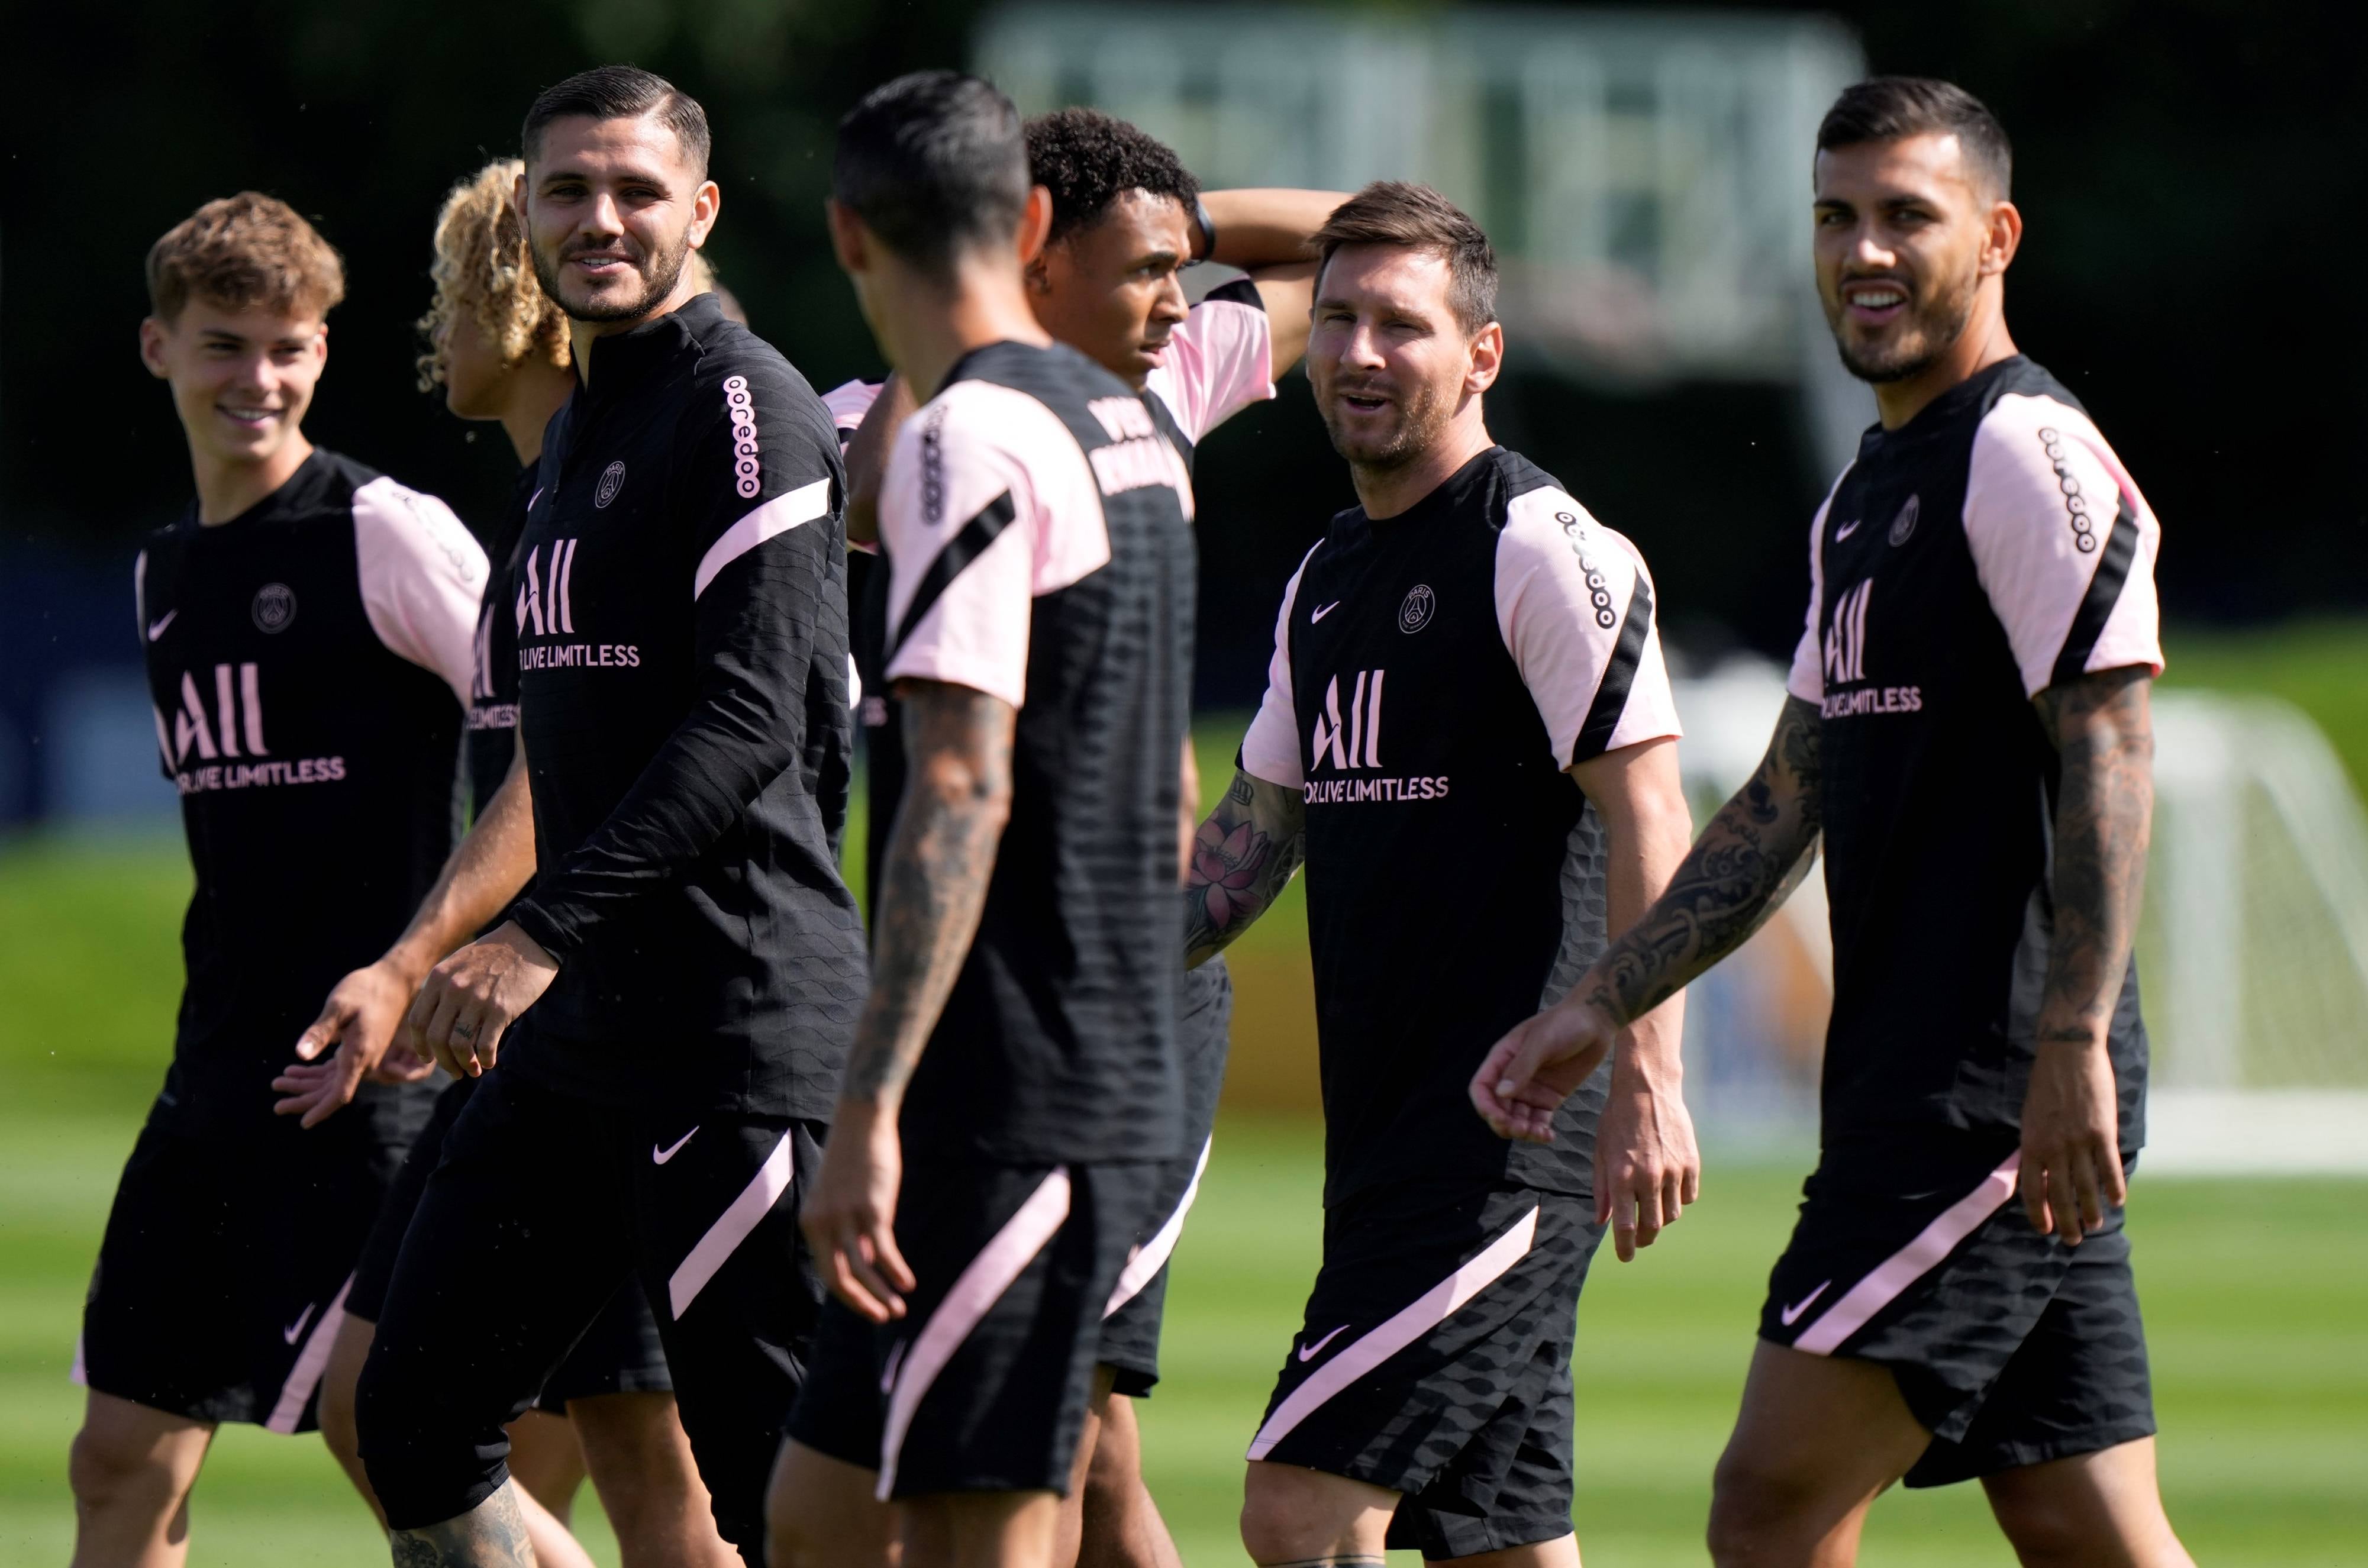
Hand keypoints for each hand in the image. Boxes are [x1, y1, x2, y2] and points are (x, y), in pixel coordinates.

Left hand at [273, 960, 427, 1127]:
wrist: (394, 980)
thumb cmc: (366, 989)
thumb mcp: (339, 1006)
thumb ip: (320, 1032)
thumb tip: (300, 1055)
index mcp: (359, 1055)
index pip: (340, 1094)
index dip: (321, 1110)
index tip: (303, 1123)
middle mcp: (363, 1061)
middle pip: (332, 1091)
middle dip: (304, 1100)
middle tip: (277, 1106)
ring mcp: (362, 1056)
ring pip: (332, 1080)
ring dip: (306, 1085)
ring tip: (278, 1084)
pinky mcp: (359, 1048)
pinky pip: (335, 1068)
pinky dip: (315, 1072)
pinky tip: (295, 1071)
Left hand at [405, 922, 556, 1078]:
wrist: (530, 939)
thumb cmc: (495, 954)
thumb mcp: (459, 963)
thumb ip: (444, 988)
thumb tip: (436, 1023)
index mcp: (438, 978)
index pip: (418, 1022)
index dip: (421, 1046)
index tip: (428, 1057)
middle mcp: (453, 989)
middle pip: (436, 1039)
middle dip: (444, 1062)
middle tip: (454, 1071)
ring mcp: (477, 999)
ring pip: (459, 1046)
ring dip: (465, 1065)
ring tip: (474, 1070)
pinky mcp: (501, 1008)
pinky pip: (485, 1045)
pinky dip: (486, 1059)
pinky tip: (491, 1061)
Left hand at [801, 1100, 916, 1322]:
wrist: (861, 1119)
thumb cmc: (854, 1158)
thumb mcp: (841, 1197)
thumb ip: (848, 1230)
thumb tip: (867, 1263)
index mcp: (811, 1222)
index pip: (826, 1273)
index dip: (848, 1296)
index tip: (867, 1308)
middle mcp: (823, 1223)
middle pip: (838, 1279)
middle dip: (862, 1304)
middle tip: (882, 1319)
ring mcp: (846, 1217)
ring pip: (861, 1270)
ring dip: (880, 1295)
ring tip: (898, 1311)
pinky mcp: (871, 1208)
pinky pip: (882, 1250)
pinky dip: (895, 1272)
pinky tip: (908, 1283)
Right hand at [1470, 996, 1618, 1143]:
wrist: (1595, 1022)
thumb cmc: (1565, 1023)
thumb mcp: (1541, 1041)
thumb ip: (1522, 1067)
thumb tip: (1501, 1093)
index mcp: (1502, 1059)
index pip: (1482, 1087)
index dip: (1484, 1105)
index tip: (1498, 1118)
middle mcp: (1512, 1077)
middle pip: (1497, 1108)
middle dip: (1504, 1123)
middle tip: (1521, 1129)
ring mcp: (1531, 1089)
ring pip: (1516, 1118)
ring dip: (1522, 1131)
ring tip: (1538, 1133)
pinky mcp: (1549, 1098)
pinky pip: (1538, 1120)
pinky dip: (1539, 1132)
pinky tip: (1548, 1136)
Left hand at [1592, 1045, 1701, 1261]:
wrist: (1647, 1089)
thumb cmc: (1616, 1120)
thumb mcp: (1600, 1152)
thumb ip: (1601, 1189)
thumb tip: (1601, 1222)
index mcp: (1621, 1177)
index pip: (1625, 1227)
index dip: (1625, 1248)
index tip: (1625, 1258)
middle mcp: (1648, 1178)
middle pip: (1652, 1227)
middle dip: (1645, 1239)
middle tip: (1640, 1240)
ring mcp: (1673, 1171)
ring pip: (1672, 1214)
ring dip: (1661, 1218)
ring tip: (1651, 1209)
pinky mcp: (1691, 1163)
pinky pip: (1688, 1196)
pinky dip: (1678, 1199)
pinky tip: (1668, 1189)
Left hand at [2018, 1036, 2124, 1244]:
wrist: (2068, 1054)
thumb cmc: (2046, 1085)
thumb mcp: (2030, 1117)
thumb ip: (2035, 1146)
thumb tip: (2038, 1174)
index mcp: (2031, 1143)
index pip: (2031, 1189)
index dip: (2038, 1213)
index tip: (2045, 1229)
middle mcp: (2053, 1147)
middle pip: (2059, 1195)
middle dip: (2066, 1222)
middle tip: (2073, 1240)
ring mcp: (2078, 1141)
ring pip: (2086, 1187)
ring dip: (2091, 1211)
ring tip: (2095, 1225)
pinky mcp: (2102, 1133)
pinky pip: (2109, 1169)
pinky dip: (2114, 1188)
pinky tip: (2117, 1202)